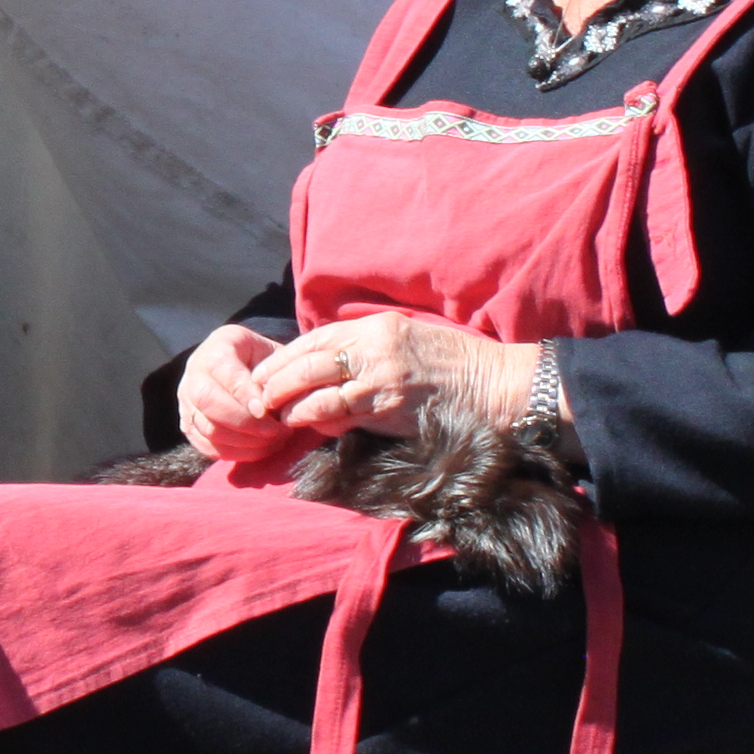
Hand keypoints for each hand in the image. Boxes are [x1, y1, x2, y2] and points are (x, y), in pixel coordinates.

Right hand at [176, 324, 315, 463]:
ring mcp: (187, 399)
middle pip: (207, 400)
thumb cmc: (267, 361)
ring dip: (243, 441)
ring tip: (273, 441)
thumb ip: (276, 375)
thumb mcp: (276, 355)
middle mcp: (195, 370)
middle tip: (274, 431)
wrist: (248, 366)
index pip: (223, 370)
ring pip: (206, 427)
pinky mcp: (188, 423)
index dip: (243, 394)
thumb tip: (272, 404)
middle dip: (243, 422)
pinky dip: (234, 453)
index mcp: (218, 346)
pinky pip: (206, 446)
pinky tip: (259, 449)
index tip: (265, 411)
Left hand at [253, 313, 536, 443]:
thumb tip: (333, 358)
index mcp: (377, 327)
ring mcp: (381, 380)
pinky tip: (308, 426)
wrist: (497, 386)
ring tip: (275, 415)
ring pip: (318, 391)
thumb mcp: (411, 337)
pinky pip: (343, 417)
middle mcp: (374, 348)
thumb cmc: (457, 364)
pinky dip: (320, 422)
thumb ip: (372, 344)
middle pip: (308, 362)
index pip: (315, 339)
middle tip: (256, 396)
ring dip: (291, 405)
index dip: (284, 356)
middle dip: (276, 381)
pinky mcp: (389, 410)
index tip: (263, 370)